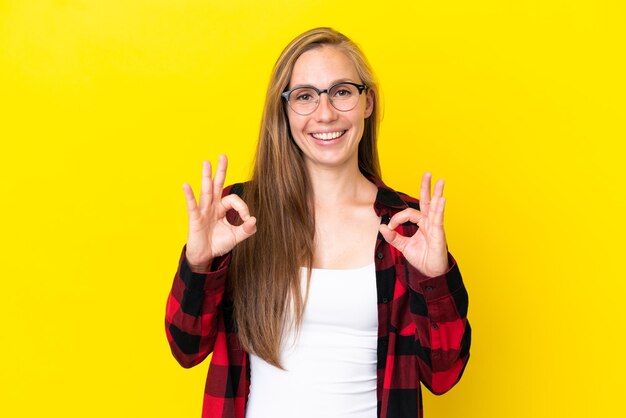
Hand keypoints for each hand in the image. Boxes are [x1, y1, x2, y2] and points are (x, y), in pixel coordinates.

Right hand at [182, 155, 256, 271]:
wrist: (205, 256)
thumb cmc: (218, 243)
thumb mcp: (236, 237)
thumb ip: (246, 229)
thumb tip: (254, 220)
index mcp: (222, 208)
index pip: (234, 200)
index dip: (243, 207)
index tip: (247, 219)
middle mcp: (212, 206)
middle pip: (217, 185)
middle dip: (221, 171)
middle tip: (223, 156)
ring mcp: (203, 211)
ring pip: (206, 191)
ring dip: (206, 176)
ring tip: (206, 162)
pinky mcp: (195, 218)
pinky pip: (192, 205)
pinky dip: (189, 195)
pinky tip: (186, 185)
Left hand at [379, 172, 448, 277]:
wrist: (430, 273)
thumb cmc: (421, 258)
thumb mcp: (403, 246)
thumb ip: (393, 236)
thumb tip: (381, 226)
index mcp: (421, 224)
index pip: (408, 213)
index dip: (397, 218)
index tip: (389, 228)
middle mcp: (429, 223)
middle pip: (427, 202)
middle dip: (426, 187)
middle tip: (428, 173)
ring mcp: (435, 227)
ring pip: (435, 208)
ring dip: (437, 194)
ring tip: (441, 181)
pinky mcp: (439, 234)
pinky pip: (438, 220)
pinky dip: (439, 209)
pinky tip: (441, 199)